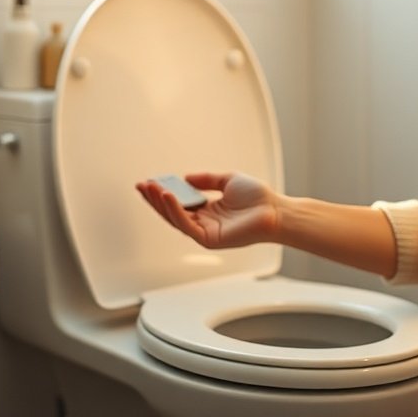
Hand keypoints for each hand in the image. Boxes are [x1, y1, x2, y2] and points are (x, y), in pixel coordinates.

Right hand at [135, 172, 278, 249]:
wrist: (275, 210)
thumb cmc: (258, 198)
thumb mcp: (227, 180)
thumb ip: (206, 180)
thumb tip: (185, 178)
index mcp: (208, 211)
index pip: (179, 203)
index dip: (163, 193)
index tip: (150, 182)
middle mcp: (204, 223)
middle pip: (172, 212)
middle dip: (155, 199)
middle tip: (142, 185)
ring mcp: (205, 232)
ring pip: (175, 219)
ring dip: (161, 203)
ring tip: (150, 188)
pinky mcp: (209, 239)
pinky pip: (186, 225)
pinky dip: (175, 210)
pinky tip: (168, 195)